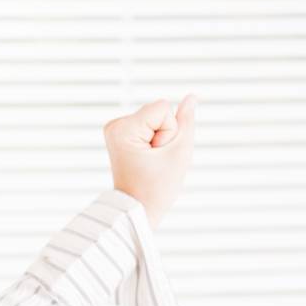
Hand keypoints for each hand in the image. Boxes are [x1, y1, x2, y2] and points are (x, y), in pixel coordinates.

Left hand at [103, 94, 197, 229]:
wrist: (137, 209)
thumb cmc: (157, 186)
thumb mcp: (180, 151)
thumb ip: (186, 121)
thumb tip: (191, 97)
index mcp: (122, 128)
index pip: (163, 108)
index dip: (169, 131)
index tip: (156, 154)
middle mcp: (114, 126)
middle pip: (159, 111)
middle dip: (164, 135)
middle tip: (153, 160)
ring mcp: (115, 130)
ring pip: (156, 118)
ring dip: (160, 139)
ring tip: (150, 161)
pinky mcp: (120, 135)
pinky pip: (149, 125)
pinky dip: (153, 140)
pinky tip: (146, 158)